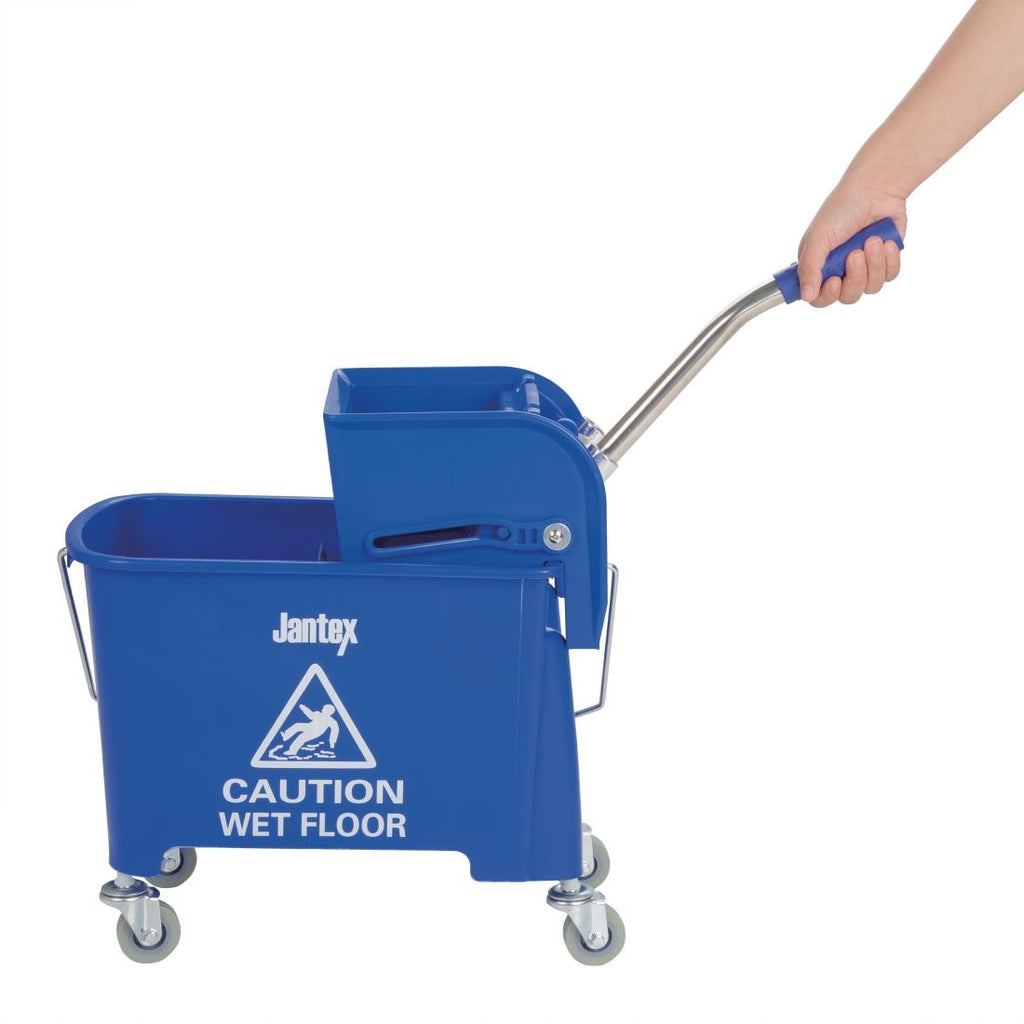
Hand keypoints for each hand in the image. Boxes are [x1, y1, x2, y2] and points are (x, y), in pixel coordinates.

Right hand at [797, 175, 906, 306]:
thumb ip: (809, 268)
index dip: (826, 296)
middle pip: (848, 297)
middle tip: (856, 254)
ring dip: (874, 264)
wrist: (876, 189)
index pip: (818, 298)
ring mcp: (864, 268)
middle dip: (855, 277)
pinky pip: (890, 276)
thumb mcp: (818, 237)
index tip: (834, 281)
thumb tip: (806, 296)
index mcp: (818, 267)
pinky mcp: (885, 262)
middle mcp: (840, 271)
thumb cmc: (842, 208)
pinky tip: (886, 242)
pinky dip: (889, 259)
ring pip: (871, 288)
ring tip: (872, 240)